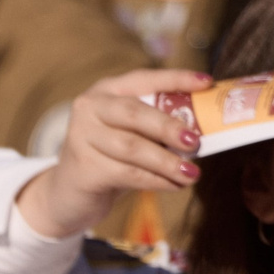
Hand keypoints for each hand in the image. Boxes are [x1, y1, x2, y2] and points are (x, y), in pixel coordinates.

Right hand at [15, 69, 211, 239]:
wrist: (69, 194)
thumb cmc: (109, 158)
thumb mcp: (130, 134)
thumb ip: (155, 126)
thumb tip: (203, 129)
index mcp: (106, 91)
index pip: (143, 79)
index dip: (175, 79)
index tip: (205, 82)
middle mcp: (89, 109)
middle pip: (134, 113)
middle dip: (169, 127)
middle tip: (196, 142)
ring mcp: (81, 138)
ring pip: (132, 148)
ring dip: (167, 162)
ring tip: (192, 174)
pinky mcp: (83, 169)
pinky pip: (127, 174)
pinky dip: (155, 180)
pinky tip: (174, 186)